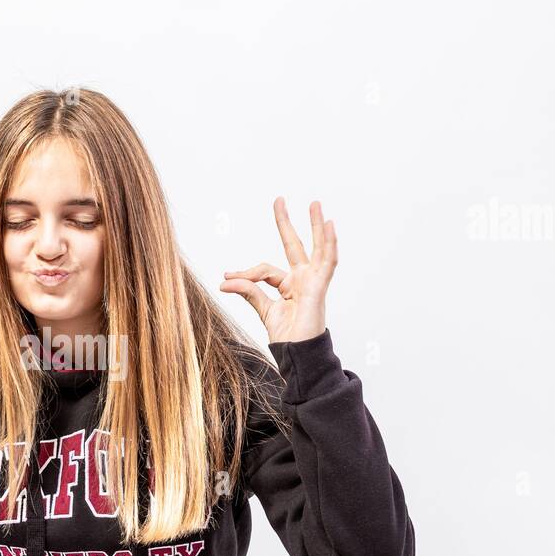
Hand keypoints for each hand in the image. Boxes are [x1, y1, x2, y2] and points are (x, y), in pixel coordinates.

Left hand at [219, 197, 336, 344]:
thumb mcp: (263, 309)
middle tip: (279, 200)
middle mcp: (303, 280)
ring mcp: (314, 282)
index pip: (265, 270)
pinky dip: (329, 244)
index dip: (245, 273)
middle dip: (287, 223)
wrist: (297, 355)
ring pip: (317, 248)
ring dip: (316, 226)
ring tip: (315, 204)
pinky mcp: (320, 288)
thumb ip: (248, 292)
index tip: (226, 278)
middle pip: (295, 245)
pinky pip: (328, 262)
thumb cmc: (287, 336)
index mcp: (289, 286)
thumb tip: (225, 281)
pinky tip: (329, 226)